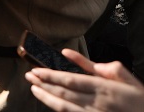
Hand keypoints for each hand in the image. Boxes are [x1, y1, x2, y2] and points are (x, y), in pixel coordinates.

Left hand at [25, 49, 143, 111]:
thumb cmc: (141, 101)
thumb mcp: (129, 80)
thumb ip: (105, 67)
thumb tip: (76, 55)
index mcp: (106, 89)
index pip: (70, 80)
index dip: (50, 76)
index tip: (36, 70)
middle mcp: (98, 104)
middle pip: (63, 93)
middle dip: (43, 84)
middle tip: (28, 76)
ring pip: (64, 107)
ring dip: (46, 98)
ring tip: (34, 89)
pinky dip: (59, 110)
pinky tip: (51, 103)